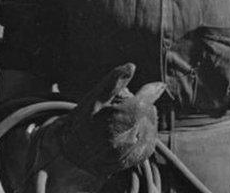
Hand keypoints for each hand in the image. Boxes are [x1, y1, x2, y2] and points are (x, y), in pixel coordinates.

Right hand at [47, 63, 165, 177]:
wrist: (71, 150)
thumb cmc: (83, 118)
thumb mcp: (93, 97)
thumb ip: (113, 81)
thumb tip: (131, 66)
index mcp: (110, 122)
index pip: (142, 105)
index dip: (150, 93)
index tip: (158, 85)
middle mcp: (119, 142)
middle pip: (148, 116)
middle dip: (143, 106)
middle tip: (125, 105)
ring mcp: (125, 155)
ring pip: (151, 129)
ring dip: (145, 120)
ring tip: (126, 119)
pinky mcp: (129, 163)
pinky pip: (148, 145)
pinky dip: (145, 134)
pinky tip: (133, 130)